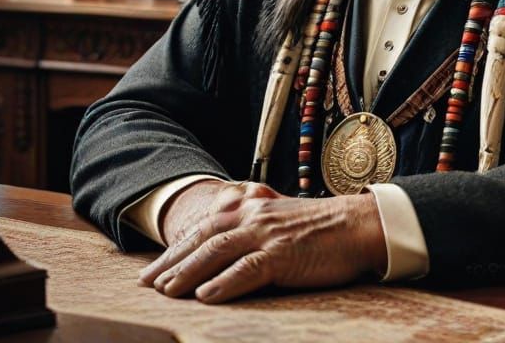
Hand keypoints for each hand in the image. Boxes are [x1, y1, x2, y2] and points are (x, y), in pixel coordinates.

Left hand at [139, 180, 386, 302]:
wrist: (358, 225)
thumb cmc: (322, 228)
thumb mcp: (282, 222)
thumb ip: (255, 230)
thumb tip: (227, 251)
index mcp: (253, 208)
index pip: (205, 227)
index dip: (176, 249)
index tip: (152, 271)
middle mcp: (255, 216)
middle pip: (203, 237)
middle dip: (171, 262)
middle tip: (145, 284)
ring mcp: (268, 234)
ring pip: (217, 251)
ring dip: (188, 272)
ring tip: (166, 292)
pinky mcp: (284, 254)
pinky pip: (248, 268)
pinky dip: (225, 283)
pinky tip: (206, 296)